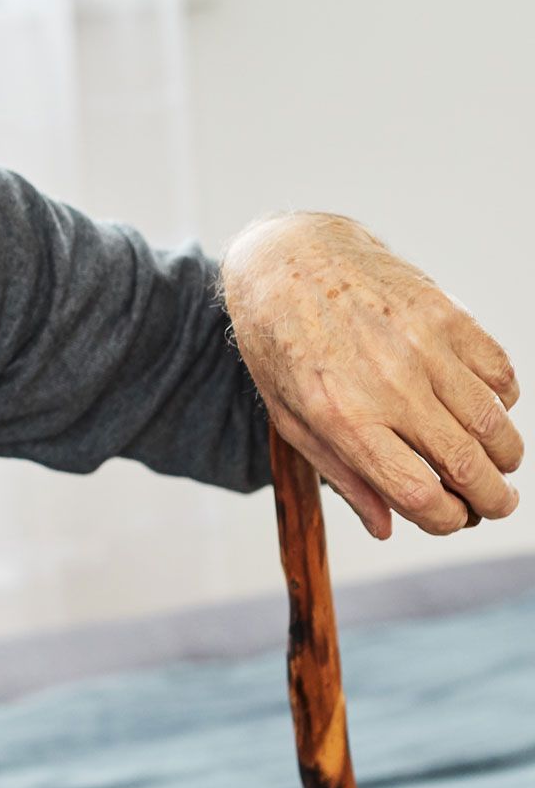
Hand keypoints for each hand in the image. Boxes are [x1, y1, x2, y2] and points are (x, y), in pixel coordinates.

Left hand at [223, 213, 521, 537]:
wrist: (289, 259)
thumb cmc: (281, 345)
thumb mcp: (290, 416)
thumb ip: (341, 473)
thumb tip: (387, 527)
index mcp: (341, 418)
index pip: (415, 492)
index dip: (445, 519)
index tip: (451, 519)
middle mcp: (387, 385)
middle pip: (465, 464)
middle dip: (492, 499)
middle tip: (495, 505)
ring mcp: (422, 347)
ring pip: (493, 422)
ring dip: (506, 456)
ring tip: (499, 465)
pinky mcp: (447, 315)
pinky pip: (500, 372)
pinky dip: (505, 401)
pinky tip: (489, 409)